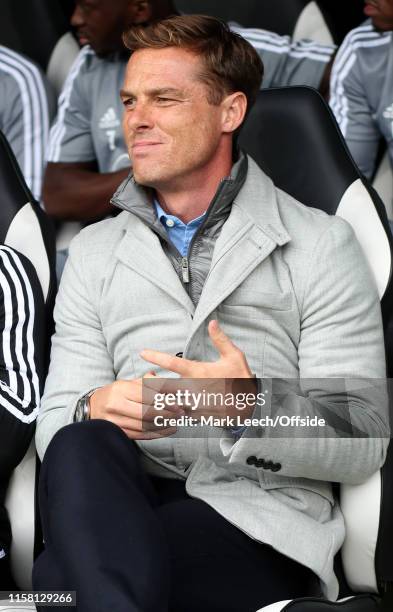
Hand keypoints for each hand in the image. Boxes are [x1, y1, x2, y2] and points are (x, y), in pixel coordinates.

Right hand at [89, 372, 182, 438]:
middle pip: (146, 412)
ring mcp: (114, 420)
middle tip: (180, 414)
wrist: (94, 406)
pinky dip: (156, 434)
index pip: (147, 394)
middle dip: (166, 414)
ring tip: (176, 422)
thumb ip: (150, 382)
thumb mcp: (130, 382)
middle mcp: (115, 404)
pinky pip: (140, 435)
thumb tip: (172, 384)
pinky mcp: (117, 432)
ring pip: (144, 425)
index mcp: (121, 388)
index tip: (179, 404)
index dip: (164, 400)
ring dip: (163, 425)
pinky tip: (166, 430)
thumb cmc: (118, 392)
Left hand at [140, 320, 256, 419]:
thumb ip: (220, 340)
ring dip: (156, 396)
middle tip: (146, 376)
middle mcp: (192, 389)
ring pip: (165, 403)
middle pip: (161, 387)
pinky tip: (165, 405)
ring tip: (151, 390)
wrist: (248, 407)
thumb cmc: (240, 379)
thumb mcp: (233, 356)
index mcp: (198, 372)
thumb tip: (212, 322)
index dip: (156, 356)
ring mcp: (192, 404)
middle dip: (149, 382)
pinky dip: (167, 410)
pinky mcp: (194, 416)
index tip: (143, 352)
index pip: (172, 363)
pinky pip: (175, 414)